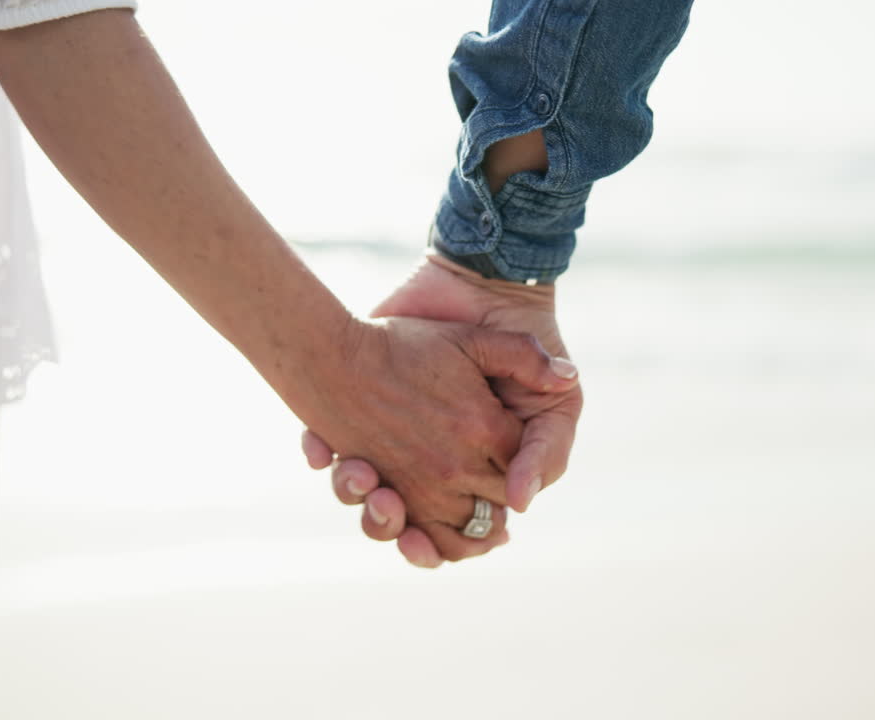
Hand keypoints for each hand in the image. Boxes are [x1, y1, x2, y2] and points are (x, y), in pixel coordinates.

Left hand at [303, 254, 583, 566]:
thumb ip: (546, 454)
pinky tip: (319, 449)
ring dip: (352, 496)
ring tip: (358, 475)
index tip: (419, 542)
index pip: (452, 535)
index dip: (436, 548)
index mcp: (474, 475)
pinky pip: (326, 447)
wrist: (483, 289)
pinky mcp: (359, 407)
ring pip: (360, 496)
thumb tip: (521, 503)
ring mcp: (391, 438)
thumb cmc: (527, 357)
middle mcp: (429, 465)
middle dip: (386, 525)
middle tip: (386, 505)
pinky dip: (318, 453)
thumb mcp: (555, 408)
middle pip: (398, 524)